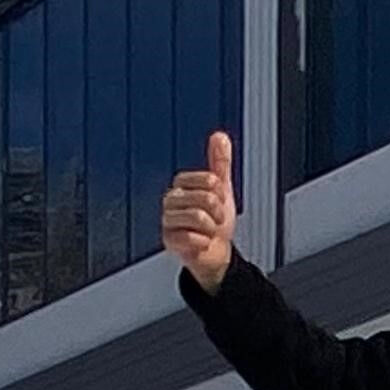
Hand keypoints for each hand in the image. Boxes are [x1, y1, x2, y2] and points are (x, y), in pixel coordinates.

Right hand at [164, 129, 238, 290]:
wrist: (215, 253)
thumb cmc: (215, 222)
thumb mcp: (222, 189)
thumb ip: (220, 163)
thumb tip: (219, 136)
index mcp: (182, 184)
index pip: (209, 180)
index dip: (222, 193)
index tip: (220, 201)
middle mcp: (171, 200)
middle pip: (206, 198)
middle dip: (219, 212)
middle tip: (215, 220)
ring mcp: (168, 220)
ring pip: (199, 217)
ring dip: (212, 228)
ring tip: (208, 231)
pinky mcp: (168, 240)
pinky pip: (193, 238)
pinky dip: (204, 243)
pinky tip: (201, 243)